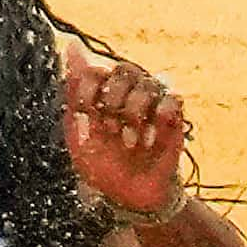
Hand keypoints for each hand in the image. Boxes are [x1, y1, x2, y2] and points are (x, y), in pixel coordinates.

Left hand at [60, 40, 186, 217]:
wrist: (130, 199)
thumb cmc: (103, 168)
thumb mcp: (78, 134)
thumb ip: (73, 93)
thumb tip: (72, 48)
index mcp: (103, 96)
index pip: (96, 70)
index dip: (88, 87)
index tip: (84, 111)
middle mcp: (128, 95)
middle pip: (125, 70)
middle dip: (114, 99)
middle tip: (110, 127)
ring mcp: (152, 106)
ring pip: (149, 83)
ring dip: (135, 112)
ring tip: (130, 140)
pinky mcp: (174, 120)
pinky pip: (173, 100)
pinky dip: (161, 116)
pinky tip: (151, 138)